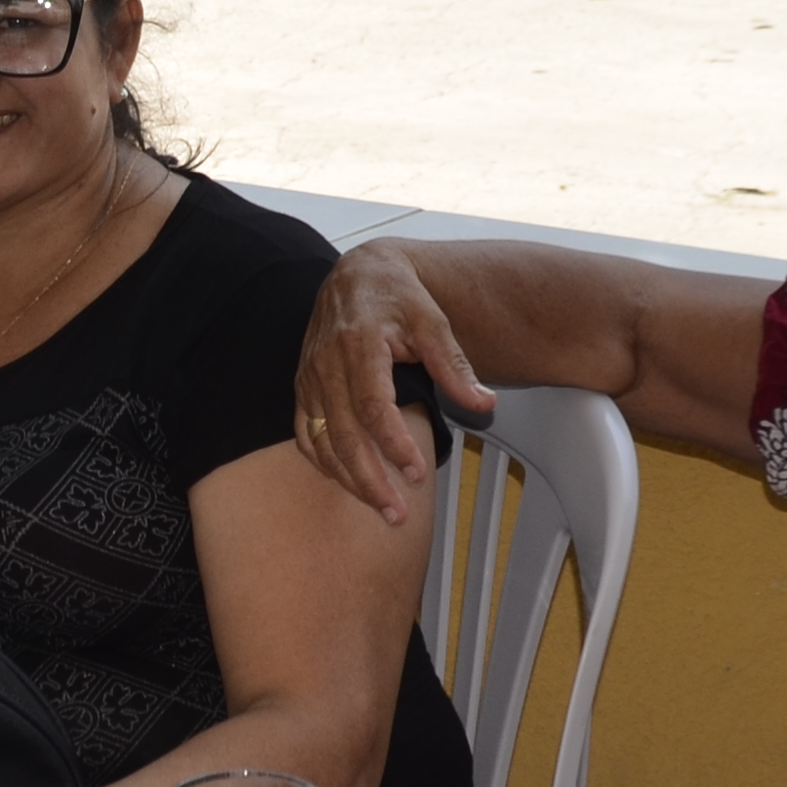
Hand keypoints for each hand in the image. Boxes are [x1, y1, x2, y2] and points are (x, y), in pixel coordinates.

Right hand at [293, 241, 486, 524]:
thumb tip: (483, 403)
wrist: (358, 274)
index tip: (416, 472)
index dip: (392, 444)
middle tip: (397, 512)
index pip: (371, 405)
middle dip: (369, 479)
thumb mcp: (434, 321)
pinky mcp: (302, 386)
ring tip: (381, 507)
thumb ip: (454, 366)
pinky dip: (324, 463)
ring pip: (321, 441)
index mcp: (358, 342)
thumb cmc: (398, 297)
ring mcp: (309, 376)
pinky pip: (306, 434)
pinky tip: (348, 482)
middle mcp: (326, 362)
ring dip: (349, 480)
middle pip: (342, 434)